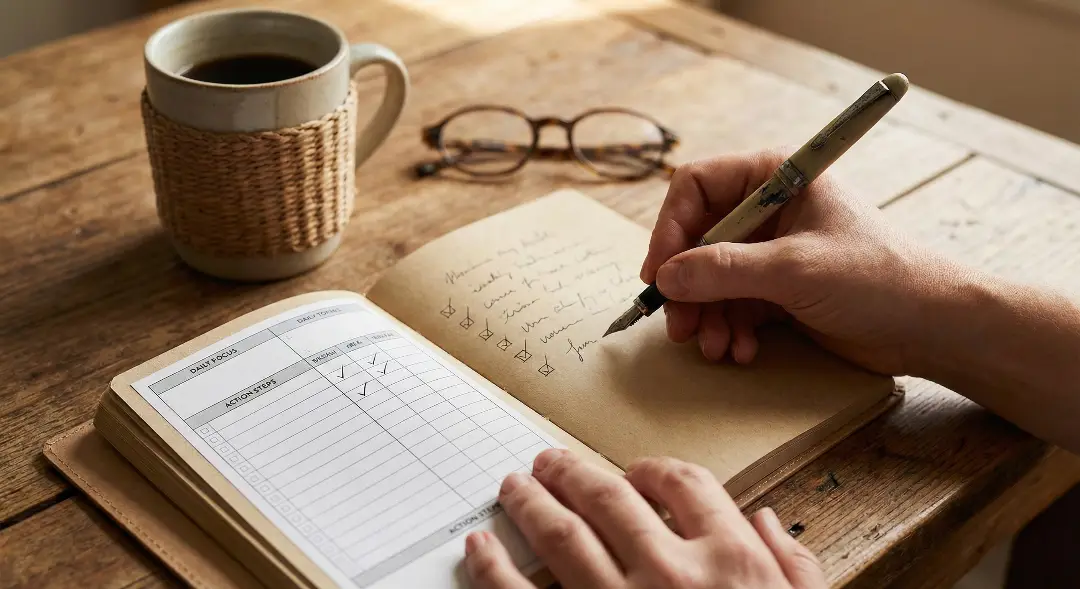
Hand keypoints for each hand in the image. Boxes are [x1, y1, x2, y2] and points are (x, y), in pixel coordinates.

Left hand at [463, 449, 825, 588]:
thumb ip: (790, 569)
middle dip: (574, 473)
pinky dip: (493, 568)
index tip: (635, 472)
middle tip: (549, 464)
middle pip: (612, 498)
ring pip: (562, 534)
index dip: (655, 470)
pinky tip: (480, 550)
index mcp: (731, 562)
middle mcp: (671, 574)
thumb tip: (765, 521)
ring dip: (532, 503)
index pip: (686, 486)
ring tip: (514, 488)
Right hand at [639, 147, 970, 374]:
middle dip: (687, 286)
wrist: (930, 326)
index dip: (670, 228)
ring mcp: (771, 252)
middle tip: (680, 326)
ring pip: (710, 279)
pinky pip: (731, 306)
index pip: (697, 187)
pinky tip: (741, 351)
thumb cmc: (879, 278)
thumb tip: (667, 277)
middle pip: (697, 239)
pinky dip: (729, 330)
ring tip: (715, 348)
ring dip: (706, 317)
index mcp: (775, 178)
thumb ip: (726, 270)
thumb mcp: (795, 270)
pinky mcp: (777, 291)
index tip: (660, 273)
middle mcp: (767, 210)